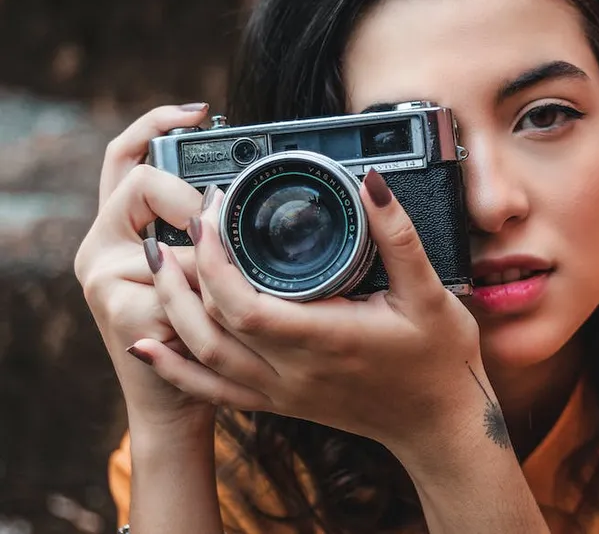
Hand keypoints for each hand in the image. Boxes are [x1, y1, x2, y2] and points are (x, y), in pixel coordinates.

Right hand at [73, 104, 215, 430]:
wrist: (175, 399)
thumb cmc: (198, 328)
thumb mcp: (198, 269)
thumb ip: (204, 230)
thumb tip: (237, 196)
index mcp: (118, 229)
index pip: (124, 157)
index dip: (156, 124)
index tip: (201, 112)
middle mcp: (100, 248)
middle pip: (137, 183)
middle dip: (187, 198)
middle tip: (218, 221)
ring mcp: (103, 278)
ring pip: (165, 234)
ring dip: (205, 259)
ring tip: (223, 287)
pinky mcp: (118, 308)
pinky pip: (177, 280)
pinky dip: (207, 295)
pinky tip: (216, 317)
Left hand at [131, 169, 488, 458]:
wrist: (439, 424)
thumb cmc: (438, 358)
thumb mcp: (428, 290)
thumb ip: (396, 234)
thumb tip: (371, 183)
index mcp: (326, 338)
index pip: (244, 305)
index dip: (214, 260)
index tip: (210, 216)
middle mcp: (294, 371)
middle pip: (212, 327)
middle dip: (184, 272)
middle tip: (178, 226)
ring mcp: (283, 392)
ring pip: (205, 356)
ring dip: (174, 309)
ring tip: (159, 264)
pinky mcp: (281, 403)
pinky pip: (215, 389)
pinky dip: (176, 367)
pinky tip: (150, 346)